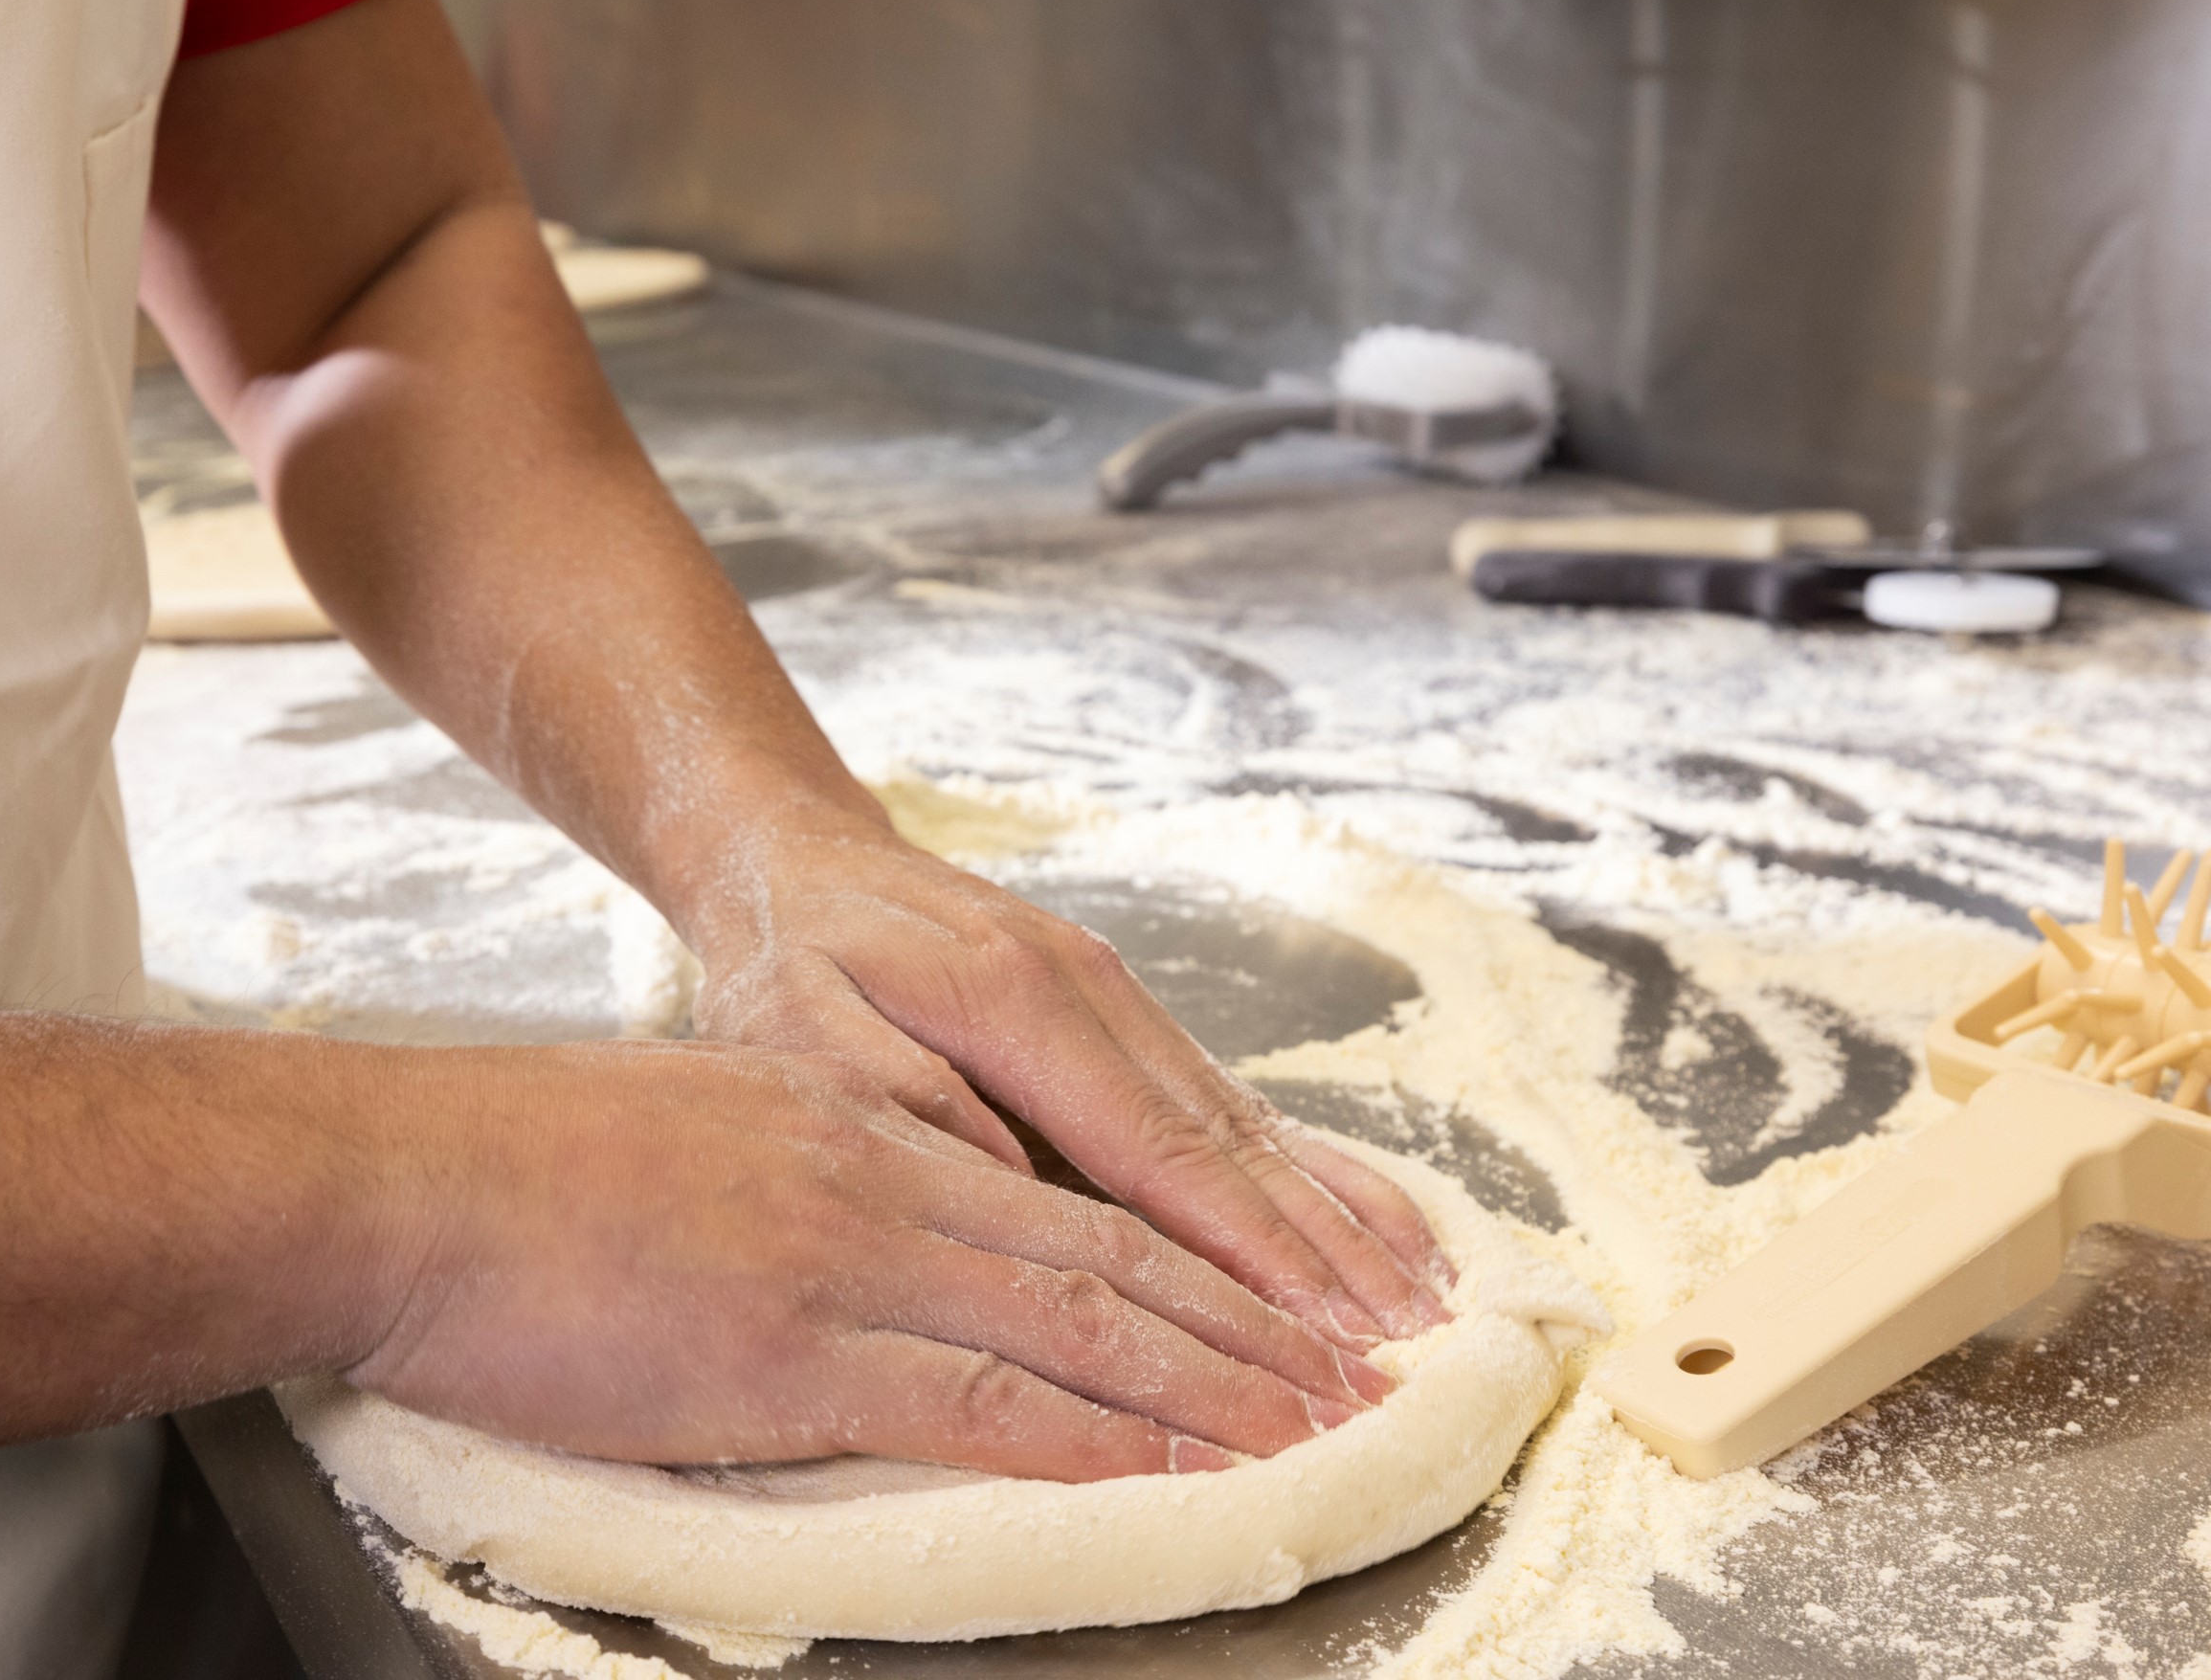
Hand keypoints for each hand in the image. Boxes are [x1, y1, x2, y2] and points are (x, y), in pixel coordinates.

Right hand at [341, 1041, 1386, 1481]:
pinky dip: (1100, 1436)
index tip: (1285, 1298)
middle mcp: (881, 1175)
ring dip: (1216, 1383)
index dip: (1197, 1252)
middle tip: (1361, 1371)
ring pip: (1080, 1319)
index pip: (1069, 1192)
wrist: (404, 1185)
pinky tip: (1176, 1465)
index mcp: (858, 1123)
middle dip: (1252, 1319)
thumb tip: (866, 1252)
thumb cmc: (513, 1174)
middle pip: (1112, 1247)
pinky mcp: (790, 1351)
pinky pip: (982, 1398)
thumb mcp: (692, 1136)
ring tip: (1318, 1427)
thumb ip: (798, 1182)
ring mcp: (844, 1257)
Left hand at [677, 809, 1453, 1351]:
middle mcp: (1096, 994)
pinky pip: (1234, 1106)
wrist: (803, 860)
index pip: (1155, 1151)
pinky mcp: (1130, 1018)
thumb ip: (901, 1102)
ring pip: (1248, 1127)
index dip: (1244, 1247)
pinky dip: (1312, 1172)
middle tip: (1395, 1351)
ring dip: (1338, 1219)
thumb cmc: (790, 957)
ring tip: (1420, 1302)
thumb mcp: (796, 1026)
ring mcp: (1124, 1001)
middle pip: (1229, 1145)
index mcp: (1018, 1002)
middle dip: (1320, 1254)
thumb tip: (1008, 1186)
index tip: (1315, 1327)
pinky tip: (1377, 1225)